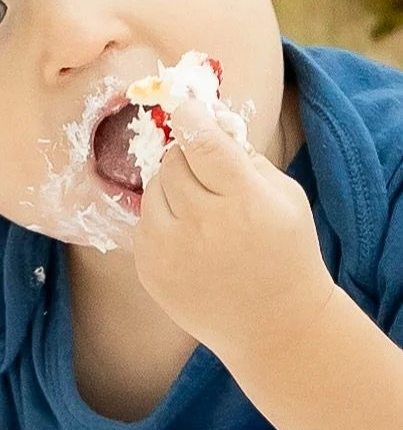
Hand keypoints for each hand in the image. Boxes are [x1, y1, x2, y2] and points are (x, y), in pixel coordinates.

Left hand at [132, 98, 335, 368]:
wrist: (273, 324)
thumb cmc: (285, 251)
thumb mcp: (285, 197)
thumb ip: (245, 158)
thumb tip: (206, 121)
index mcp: (244, 201)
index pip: (203, 144)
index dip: (189, 117)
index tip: (182, 104)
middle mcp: (202, 225)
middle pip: (172, 163)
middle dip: (185, 157)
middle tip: (204, 169)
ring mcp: (169, 250)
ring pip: (153, 189)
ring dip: (172, 189)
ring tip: (201, 210)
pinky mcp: (148, 269)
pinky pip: (144, 222)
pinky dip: (162, 220)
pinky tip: (191, 239)